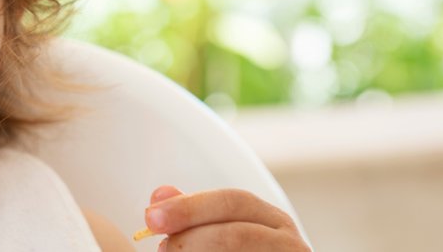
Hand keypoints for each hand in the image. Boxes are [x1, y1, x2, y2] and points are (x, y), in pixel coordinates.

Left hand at [143, 185, 309, 250]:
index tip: (152, 217)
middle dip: (191, 237)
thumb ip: (194, 216)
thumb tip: (160, 196)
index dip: (189, 208)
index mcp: (273, 221)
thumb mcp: (220, 233)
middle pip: (237, 235)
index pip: (233, 202)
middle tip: (161, 247)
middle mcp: (290, 243)